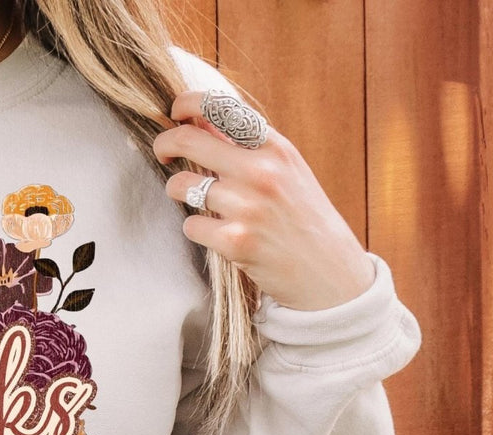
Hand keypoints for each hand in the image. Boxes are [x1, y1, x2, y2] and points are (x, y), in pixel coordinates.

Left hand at [153, 91, 375, 310]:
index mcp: (275, 147)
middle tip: (163, 152)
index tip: (175, 114)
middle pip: (187, 140)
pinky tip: (216, 233)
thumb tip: (199, 120)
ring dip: (178, 192)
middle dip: (164, 144)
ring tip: (197, 199)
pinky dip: (196, 229)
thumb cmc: (302, 218)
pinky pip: (190, 225)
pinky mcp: (235, 242)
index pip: (218, 106)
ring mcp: (247, 207)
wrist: (329, 272)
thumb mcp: (286, 170)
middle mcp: (261, 172)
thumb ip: (247, 146)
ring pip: (180, 186)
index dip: (186, 104)